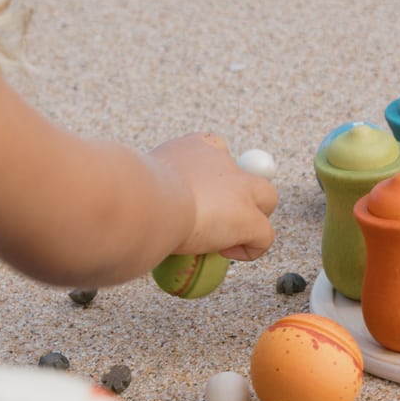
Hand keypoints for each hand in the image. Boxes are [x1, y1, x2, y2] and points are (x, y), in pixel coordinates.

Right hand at [149, 133, 276, 261]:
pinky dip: (249, 250)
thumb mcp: (141, 183)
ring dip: (251, 221)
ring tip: (224, 240)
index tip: (196, 195)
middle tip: (217, 222)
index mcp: (193, 147)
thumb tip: (146, 209)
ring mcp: (240, 188)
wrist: (142, 203)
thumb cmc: (131, 194)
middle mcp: (222, 161)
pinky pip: (264, 237)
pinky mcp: (249, 218)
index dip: (214, 173)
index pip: (215, 148)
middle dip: (242, 196)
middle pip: (250, 173)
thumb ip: (153, 188)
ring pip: (268, 199)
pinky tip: (223, 253)